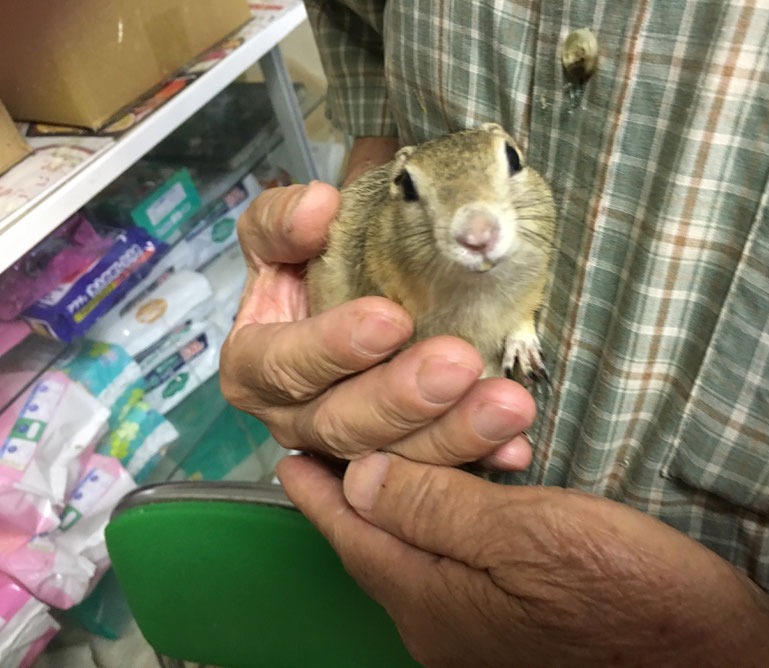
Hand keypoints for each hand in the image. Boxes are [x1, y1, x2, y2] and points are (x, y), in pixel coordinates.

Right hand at [220, 183, 534, 468]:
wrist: (353, 296)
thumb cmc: (313, 269)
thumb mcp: (284, 235)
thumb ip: (284, 219)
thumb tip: (316, 208)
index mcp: (255, 365)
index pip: (280, 364)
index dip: (331, 346)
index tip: (390, 318)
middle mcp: (296, 416)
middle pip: (340, 424)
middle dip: (401, 398)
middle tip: (457, 363)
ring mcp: (346, 449)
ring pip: (393, 460)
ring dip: (453, 434)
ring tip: (506, 404)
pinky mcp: (393, 464)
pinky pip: (434, 474)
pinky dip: (479, 457)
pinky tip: (514, 446)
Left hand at [278, 452, 768, 666]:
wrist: (715, 658)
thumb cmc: (627, 594)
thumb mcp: (527, 537)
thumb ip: (437, 509)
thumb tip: (359, 476)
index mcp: (431, 600)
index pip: (354, 534)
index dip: (318, 492)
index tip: (289, 455)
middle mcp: (439, 626)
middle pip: (377, 551)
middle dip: (352, 499)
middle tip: (333, 452)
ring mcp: (474, 636)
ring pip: (414, 559)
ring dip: (398, 510)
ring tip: (385, 466)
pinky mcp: (511, 630)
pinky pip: (451, 571)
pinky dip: (441, 528)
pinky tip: (455, 501)